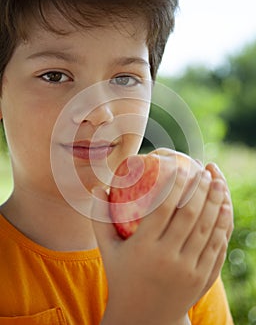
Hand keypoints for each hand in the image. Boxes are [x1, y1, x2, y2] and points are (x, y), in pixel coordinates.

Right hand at [91, 155, 231, 324]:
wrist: (142, 318)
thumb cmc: (122, 276)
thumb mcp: (107, 249)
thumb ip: (99, 217)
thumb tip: (97, 187)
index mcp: (143, 249)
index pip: (163, 209)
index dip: (174, 185)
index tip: (179, 167)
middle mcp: (168, 259)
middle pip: (190, 216)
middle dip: (200, 189)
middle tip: (203, 171)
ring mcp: (188, 271)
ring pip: (207, 229)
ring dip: (215, 202)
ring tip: (218, 182)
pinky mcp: (202, 279)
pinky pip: (217, 247)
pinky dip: (222, 225)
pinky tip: (224, 209)